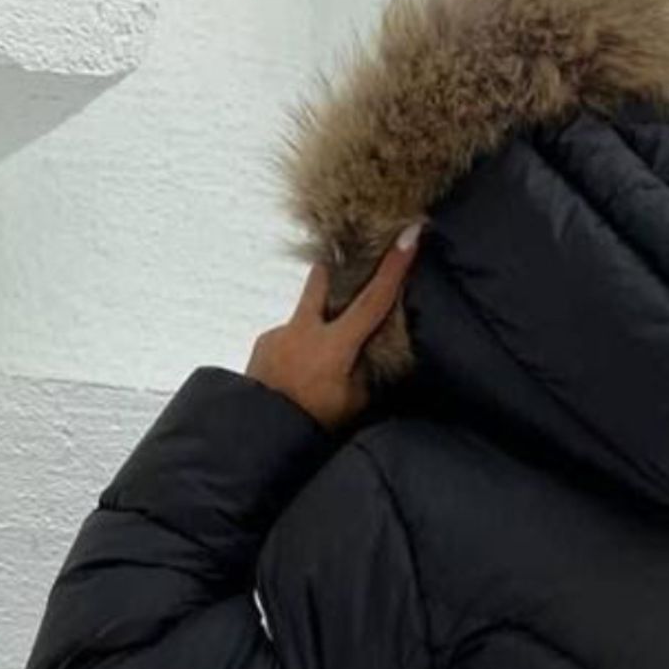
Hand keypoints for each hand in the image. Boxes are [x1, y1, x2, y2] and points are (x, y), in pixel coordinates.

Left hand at [245, 223, 424, 430]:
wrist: (259, 435)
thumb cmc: (314, 422)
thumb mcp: (354, 402)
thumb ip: (366, 368)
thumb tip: (373, 345)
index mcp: (333, 346)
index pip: (372, 300)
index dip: (394, 267)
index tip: (409, 233)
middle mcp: (304, 330)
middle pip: (324, 279)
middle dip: (340, 267)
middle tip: (352, 259)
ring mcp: (280, 333)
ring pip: (307, 313)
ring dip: (320, 324)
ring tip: (321, 357)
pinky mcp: (263, 343)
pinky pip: (289, 336)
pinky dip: (300, 348)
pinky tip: (298, 372)